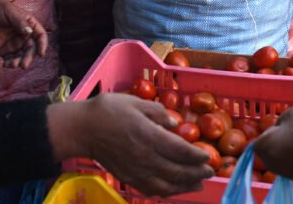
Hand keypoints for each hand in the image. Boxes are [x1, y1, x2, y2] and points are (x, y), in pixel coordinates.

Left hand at [0, 0, 47, 68]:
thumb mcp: (9, 11)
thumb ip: (19, 21)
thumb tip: (30, 32)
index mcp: (29, 24)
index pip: (40, 35)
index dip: (42, 44)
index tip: (41, 53)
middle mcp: (24, 35)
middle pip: (32, 49)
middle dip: (29, 57)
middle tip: (24, 65)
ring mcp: (14, 43)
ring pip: (22, 56)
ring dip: (20, 62)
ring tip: (13, 65)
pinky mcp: (4, 50)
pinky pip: (10, 59)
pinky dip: (10, 63)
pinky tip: (6, 65)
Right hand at [47, 94, 213, 195]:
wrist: (82, 129)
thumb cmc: (108, 110)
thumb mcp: (135, 102)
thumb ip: (158, 112)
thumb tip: (175, 123)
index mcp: (148, 136)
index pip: (179, 150)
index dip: (196, 156)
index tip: (208, 156)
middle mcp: (145, 157)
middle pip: (177, 170)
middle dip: (196, 173)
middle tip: (210, 172)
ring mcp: (136, 170)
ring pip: (166, 184)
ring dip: (185, 186)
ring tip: (198, 184)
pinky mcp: (128, 178)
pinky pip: (151, 189)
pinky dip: (166, 191)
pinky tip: (173, 189)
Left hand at [254, 103, 292, 188]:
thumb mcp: (290, 114)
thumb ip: (280, 124)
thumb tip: (281, 131)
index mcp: (267, 147)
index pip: (259, 143)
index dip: (270, 135)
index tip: (282, 128)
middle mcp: (275, 166)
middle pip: (272, 157)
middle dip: (278, 147)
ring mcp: (292, 175)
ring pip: (287, 166)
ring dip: (292, 157)